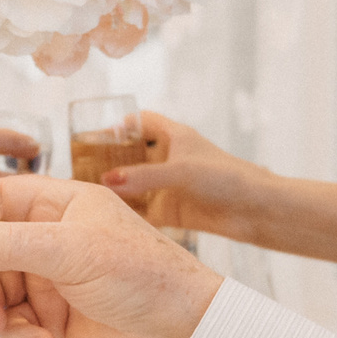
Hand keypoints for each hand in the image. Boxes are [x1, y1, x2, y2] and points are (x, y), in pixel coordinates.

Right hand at [0, 176, 223, 337]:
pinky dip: (24, 337)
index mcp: (61, 203)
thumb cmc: (141, 275)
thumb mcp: (73, 252)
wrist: (185, 332)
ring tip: (8, 329)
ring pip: (2, 291)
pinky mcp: (61, 317)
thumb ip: (11, 246)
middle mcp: (56, 236)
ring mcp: (57, 278)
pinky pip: (22, 323)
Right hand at [101, 112, 271, 235]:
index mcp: (175, 137)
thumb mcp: (181, 171)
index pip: (142, 121)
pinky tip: (108, 217)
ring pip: (134, 183)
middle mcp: (169, 159)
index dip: (121, 124)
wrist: (255, 210)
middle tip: (81, 166)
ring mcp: (169, 185)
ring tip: (87, 193)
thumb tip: (107, 181)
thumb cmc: (226, 177)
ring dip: (116, 188)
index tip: (95, 134)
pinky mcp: (172, 210)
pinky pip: (142, 210)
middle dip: (109, 159)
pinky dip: (127, 212)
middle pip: (131, 154)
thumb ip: (143, 176)